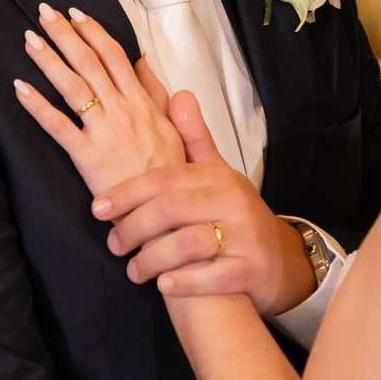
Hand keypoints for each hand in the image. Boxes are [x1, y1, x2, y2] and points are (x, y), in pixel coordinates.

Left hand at [15, 4, 185, 196]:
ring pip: (73, 87)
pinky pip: (58, 126)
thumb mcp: (172, 127)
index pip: (114, 57)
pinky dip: (37, 105)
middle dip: (65, 35)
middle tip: (45, 13)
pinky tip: (20, 88)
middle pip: (89, 63)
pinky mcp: (88, 156)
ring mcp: (104, 131)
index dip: (93, 32)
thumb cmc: (167, 174)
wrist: (164, 210)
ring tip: (30, 40)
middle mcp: (122, 111)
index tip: (76, 15)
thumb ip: (156, 93)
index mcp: (141, 103)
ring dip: (49, 60)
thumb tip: (143, 63)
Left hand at [91, 91, 315, 315]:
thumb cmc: (236, 217)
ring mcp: (245, 237)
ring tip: (134, 270)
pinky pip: (212, 277)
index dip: (127, 192)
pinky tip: (164, 285)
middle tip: (114, 244)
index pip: (164, 179)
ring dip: (151, 260)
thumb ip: (194, 140)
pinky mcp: (251, 270)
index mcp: (218, 177)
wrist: (281, 261)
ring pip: (187, 244)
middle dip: (133, 228)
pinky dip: (184, 282)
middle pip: (169, 209)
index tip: (99, 208)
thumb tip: (180, 94)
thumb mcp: (218, 175)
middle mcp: (233, 202)